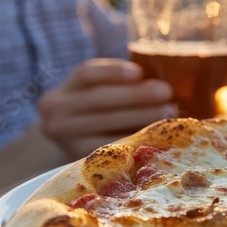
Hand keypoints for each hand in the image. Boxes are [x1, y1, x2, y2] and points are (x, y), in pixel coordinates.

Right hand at [38, 59, 174, 158]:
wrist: (60, 142)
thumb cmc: (92, 109)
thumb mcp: (94, 90)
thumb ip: (120, 82)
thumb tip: (166, 72)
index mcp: (68, 85)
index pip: (87, 72)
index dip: (113, 71)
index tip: (139, 72)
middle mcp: (57, 108)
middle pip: (99, 99)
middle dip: (136, 95)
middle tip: (167, 92)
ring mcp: (64, 134)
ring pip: (106, 123)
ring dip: (140, 117)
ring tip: (168, 112)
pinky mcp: (75, 156)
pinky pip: (107, 145)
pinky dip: (132, 138)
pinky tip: (154, 134)